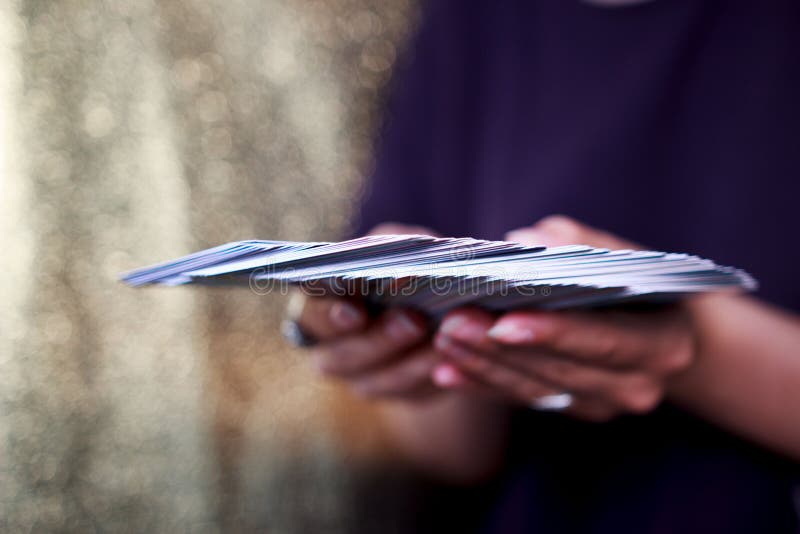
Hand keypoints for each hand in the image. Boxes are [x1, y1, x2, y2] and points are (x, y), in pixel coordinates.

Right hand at [297, 223, 443, 399]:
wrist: (438, 305)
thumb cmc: (408, 266)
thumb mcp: (399, 249)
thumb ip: (391, 247)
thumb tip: (395, 255)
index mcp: (320, 307)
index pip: (310, 315)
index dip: (328, 316)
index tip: (355, 311)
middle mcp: (332, 349)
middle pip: (341, 357)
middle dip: (378, 340)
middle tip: (412, 321)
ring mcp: (362, 379)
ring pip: (376, 383)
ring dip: (410, 364)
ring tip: (439, 341)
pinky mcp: (399, 395)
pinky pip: (411, 395)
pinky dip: (433, 377)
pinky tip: (454, 360)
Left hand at [431, 215, 695, 419]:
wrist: (658, 328)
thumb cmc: (636, 280)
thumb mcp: (622, 254)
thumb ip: (578, 244)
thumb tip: (524, 240)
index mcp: (663, 342)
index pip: (605, 341)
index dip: (554, 334)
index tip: (504, 321)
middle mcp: (637, 385)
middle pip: (559, 369)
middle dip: (500, 348)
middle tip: (453, 322)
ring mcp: (602, 404)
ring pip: (533, 389)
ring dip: (483, 365)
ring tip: (443, 339)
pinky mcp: (570, 409)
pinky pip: (521, 399)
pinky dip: (483, 385)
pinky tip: (446, 371)